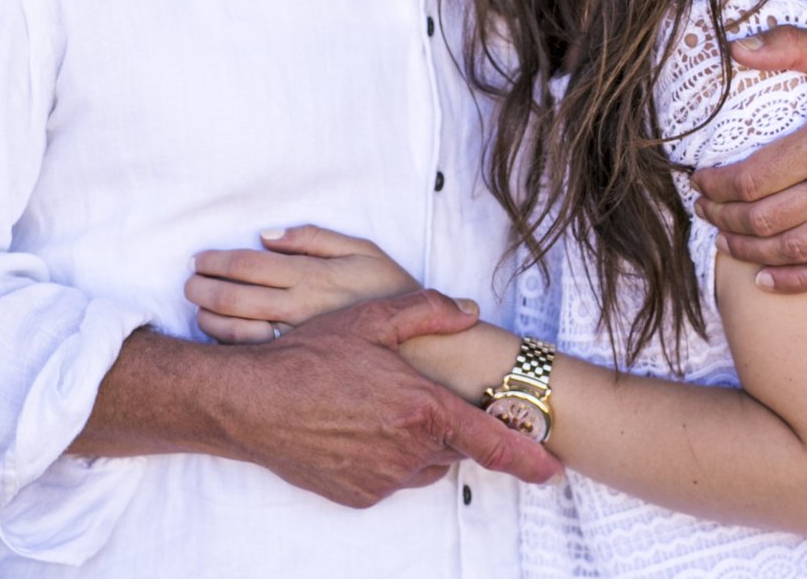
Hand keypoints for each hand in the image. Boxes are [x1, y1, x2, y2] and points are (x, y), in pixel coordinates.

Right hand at [77, 292, 563, 506]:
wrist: (253, 401)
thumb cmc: (311, 355)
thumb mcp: (372, 319)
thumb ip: (428, 311)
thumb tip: (468, 309)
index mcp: (421, 407)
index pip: (489, 441)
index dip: (526, 457)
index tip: (553, 470)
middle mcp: (408, 449)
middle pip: (452, 448)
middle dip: (447, 428)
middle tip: (416, 400)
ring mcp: (381, 478)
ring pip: (422, 465)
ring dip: (416, 443)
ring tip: (378, 408)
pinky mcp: (357, 496)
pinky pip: (389, 479)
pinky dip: (385, 459)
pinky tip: (356, 429)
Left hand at [188, 225, 418, 342]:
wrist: (420, 352)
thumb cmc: (392, 296)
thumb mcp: (365, 251)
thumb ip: (315, 238)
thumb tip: (269, 234)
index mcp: (310, 275)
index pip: (248, 264)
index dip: (217, 260)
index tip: (201, 258)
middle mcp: (296, 309)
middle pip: (232, 296)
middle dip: (203, 286)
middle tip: (189, 280)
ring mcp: (293, 342)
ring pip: (234, 329)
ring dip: (207, 315)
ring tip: (198, 306)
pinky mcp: (295, 366)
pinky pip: (250, 355)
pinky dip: (226, 344)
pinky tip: (219, 336)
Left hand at [691, 23, 806, 291]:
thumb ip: (787, 44)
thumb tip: (735, 48)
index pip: (753, 178)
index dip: (716, 186)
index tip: (698, 181)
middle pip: (766, 218)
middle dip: (724, 219)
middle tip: (704, 211)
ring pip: (795, 249)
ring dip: (750, 251)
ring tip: (724, 240)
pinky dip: (797, 282)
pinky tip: (766, 280)